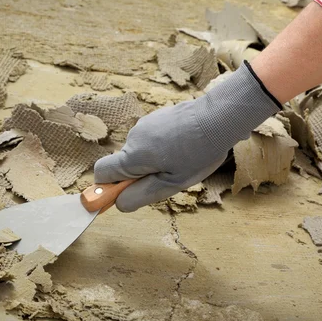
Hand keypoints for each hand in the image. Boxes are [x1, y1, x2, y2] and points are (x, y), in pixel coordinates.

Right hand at [94, 62, 280, 211]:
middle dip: (140, 175)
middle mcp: (133, 137)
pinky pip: (151, 138)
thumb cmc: (198, 153)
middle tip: (169, 178)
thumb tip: (118, 204)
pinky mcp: (157, 116)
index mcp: (132, 155)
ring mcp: (145, 124)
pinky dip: (162, 146)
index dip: (108, 187)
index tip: (128, 194)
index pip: (102, 173)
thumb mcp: (171, 183)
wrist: (219, 117)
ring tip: (183, 160)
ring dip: (154, 160)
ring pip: (140, 151)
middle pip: (124, 163)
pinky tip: (185, 146)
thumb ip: (141, 195)